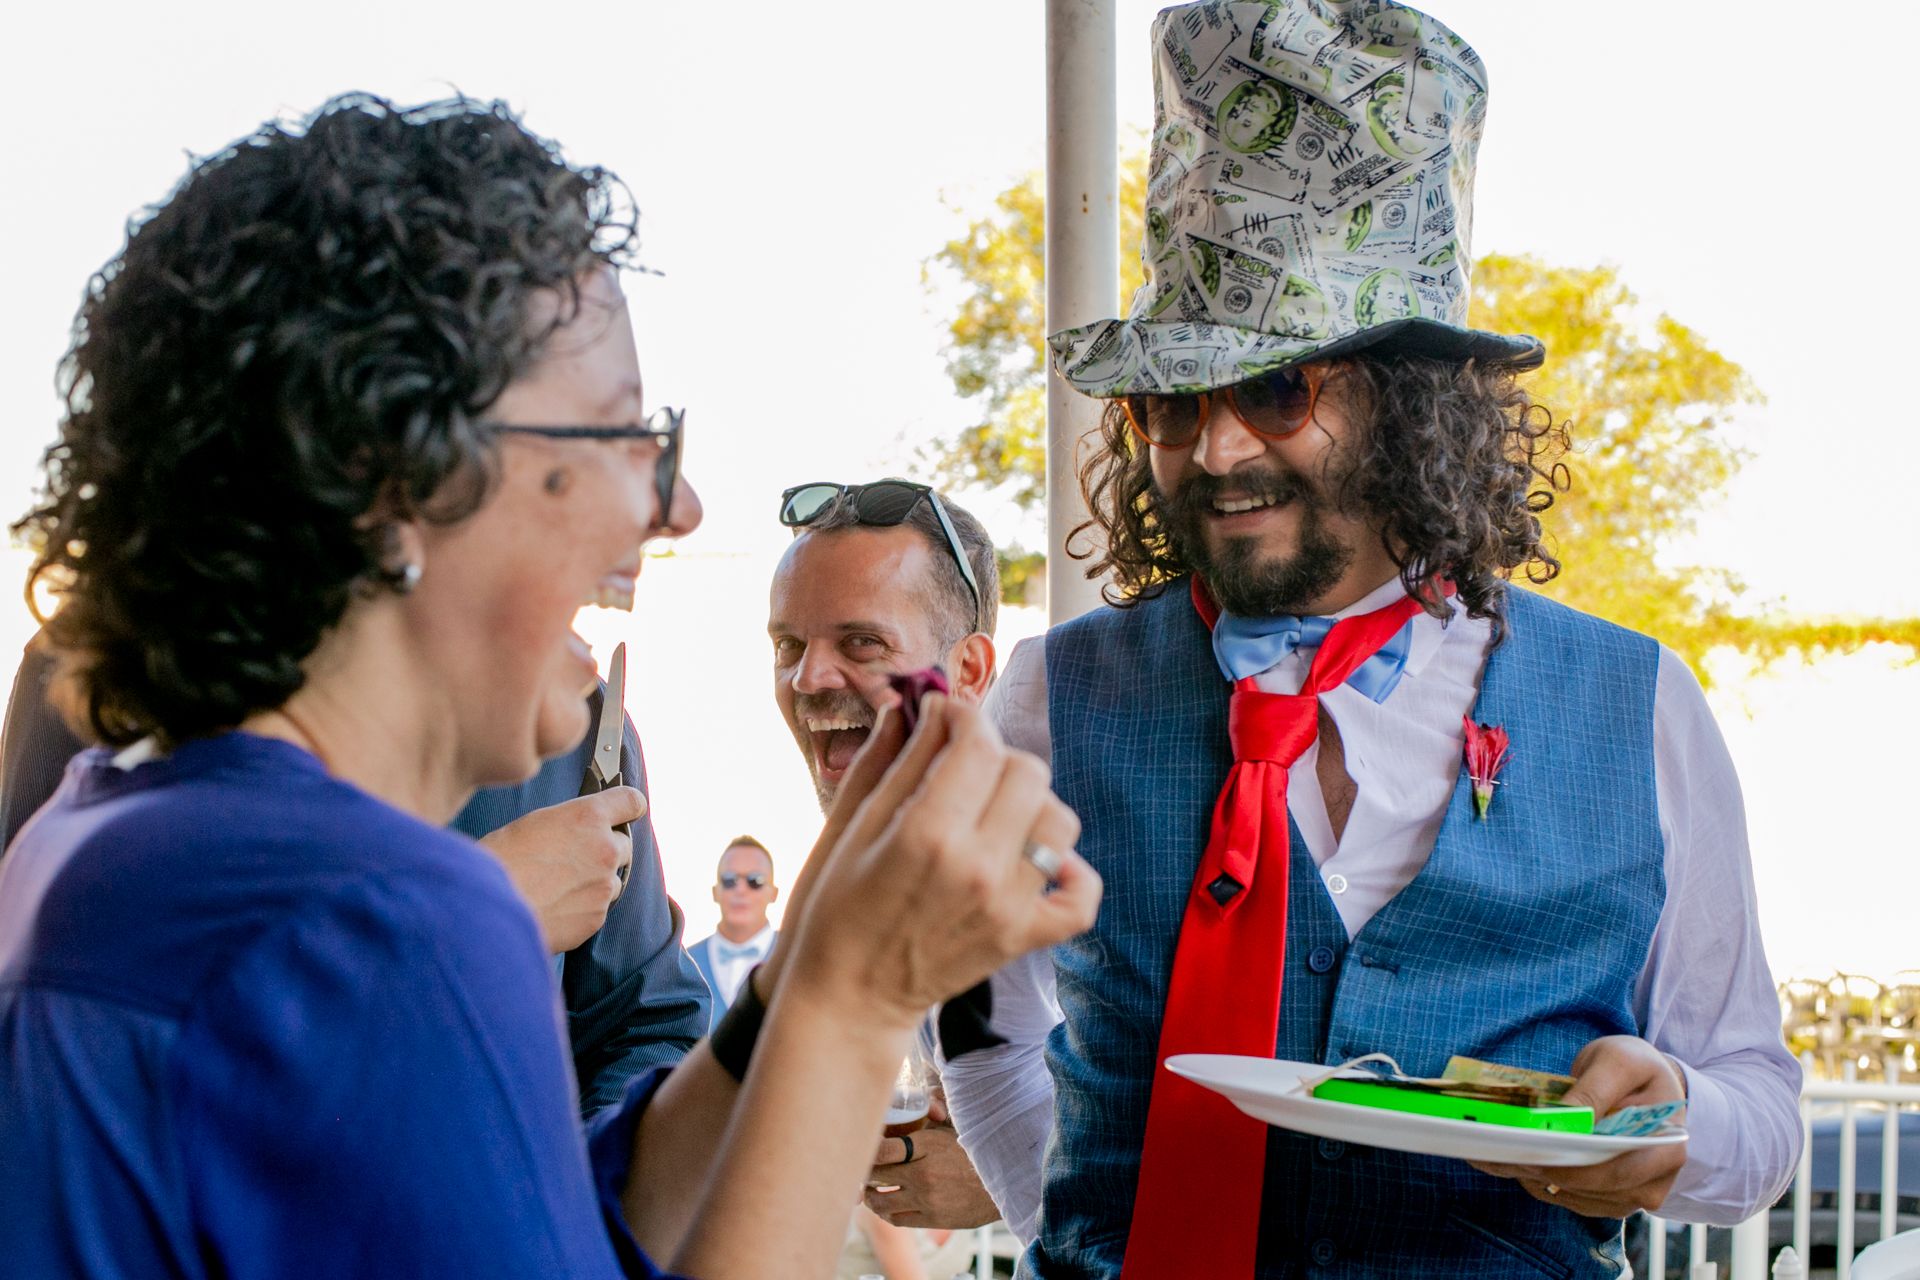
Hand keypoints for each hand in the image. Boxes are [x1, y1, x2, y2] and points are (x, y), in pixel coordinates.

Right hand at [480, 787, 645, 952]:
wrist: (485, 910)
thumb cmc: (498, 862)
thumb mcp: (533, 824)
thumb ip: (568, 824)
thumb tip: (579, 831)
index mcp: (588, 817)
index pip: (631, 801)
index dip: (628, 807)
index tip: (627, 812)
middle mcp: (605, 849)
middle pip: (623, 845)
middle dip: (605, 850)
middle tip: (573, 859)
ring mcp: (604, 886)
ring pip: (611, 880)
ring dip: (594, 882)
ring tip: (556, 887)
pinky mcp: (596, 917)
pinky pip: (598, 908)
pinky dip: (582, 908)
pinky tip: (554, 907)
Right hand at [778, 694, 1100, 1029]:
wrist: (849, 998)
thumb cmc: (834, 907)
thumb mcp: (851, 825)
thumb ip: (893, 759)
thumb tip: (922, 704)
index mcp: (926, 833)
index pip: (979, 743)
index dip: (966, 716)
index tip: (950, 718)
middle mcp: (977, 866)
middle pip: (1028, 772)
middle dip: (998, 756)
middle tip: (965, 769)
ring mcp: (1008, 906)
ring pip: (1061, 821)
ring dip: (1033, 805)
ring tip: (995, 815)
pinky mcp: (1023, 938)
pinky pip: (1082, 897)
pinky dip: (1073, 874)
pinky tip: (1040, 862)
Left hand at [866, 1096, 1000, 1228]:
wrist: (1004, 1185)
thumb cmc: (975, 1153)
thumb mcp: (955, 1127)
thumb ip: (934, 1112)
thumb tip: (923, 1098)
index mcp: (927, 1145)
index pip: (883, 1148)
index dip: (867, 1149)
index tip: (862, 1148)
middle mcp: (923, 1172)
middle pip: (877, 1174)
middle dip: (865, 1172)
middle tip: (860, 1169)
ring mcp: (927, 1197)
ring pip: (881, 1200)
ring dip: (871, 1196)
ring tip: (870, 1191)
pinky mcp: (932, 1218)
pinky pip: (896, 1218)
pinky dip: (885, 1212)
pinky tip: (885, 1205)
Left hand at [1470, 1035, 1689, 1217]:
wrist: (1650, 1084)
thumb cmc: (1635, 1068)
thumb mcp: (1618, 1062)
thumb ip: (1594, 1090)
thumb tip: (1565, 1118)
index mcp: (1666, 1146)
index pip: (1611, 1167)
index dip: (1566, 1161)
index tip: (1524, 1147)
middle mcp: (1655, 1180)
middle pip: (1588, 1187)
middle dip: (1541, 1169)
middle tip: (1497, 1153)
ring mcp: (1634, 1194)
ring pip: (1575, 1197)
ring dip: (1534, 1178)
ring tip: (1497, 1155)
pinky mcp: (1612, 1199)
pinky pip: (1572, 1199)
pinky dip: (1541, 1183)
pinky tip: (1514, 1163)